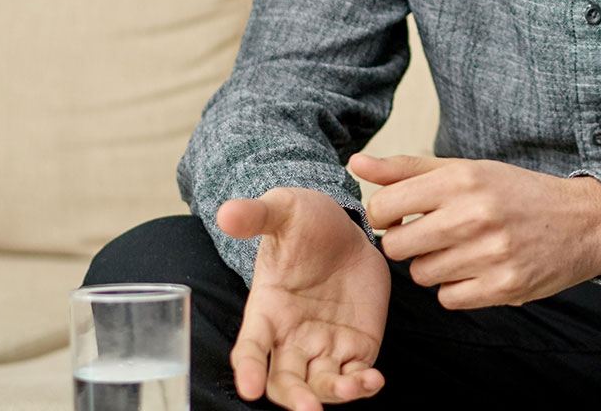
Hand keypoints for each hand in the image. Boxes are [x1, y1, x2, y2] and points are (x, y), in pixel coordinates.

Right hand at [216, 188, 389, 407]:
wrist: (346, 228)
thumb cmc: (306, 221)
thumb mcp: (283, 210)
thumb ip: (256, 215)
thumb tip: (225, 212)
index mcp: (267, 309)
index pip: (250, 347)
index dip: (247, 368)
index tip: (248, 387)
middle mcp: (291, 336)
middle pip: (284, 381)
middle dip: (294, 398)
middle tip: (309, 409)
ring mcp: (324, 344)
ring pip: (321, 384)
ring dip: (333, 393)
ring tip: (355, 387)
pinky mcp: (355, 346)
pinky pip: (356, 374)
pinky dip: (364, 384)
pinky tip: (374, 380)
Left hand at [352, 154, 600, 309]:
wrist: (583, 222)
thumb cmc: (516, 193)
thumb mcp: (466, 169)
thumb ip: (407, 168)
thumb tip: (354, 162)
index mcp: (461, 179)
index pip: (383, 207)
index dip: (384, 216)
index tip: (402, 216)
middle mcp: (475, 214)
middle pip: (395, 247)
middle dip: (405, 245)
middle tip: (431, 236)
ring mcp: (490, 254)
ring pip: (421, 275)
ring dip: (434, 267)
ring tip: (462, 251)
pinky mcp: (505, 287)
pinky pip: (448, 299)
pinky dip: (457, 289)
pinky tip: (478, 270)